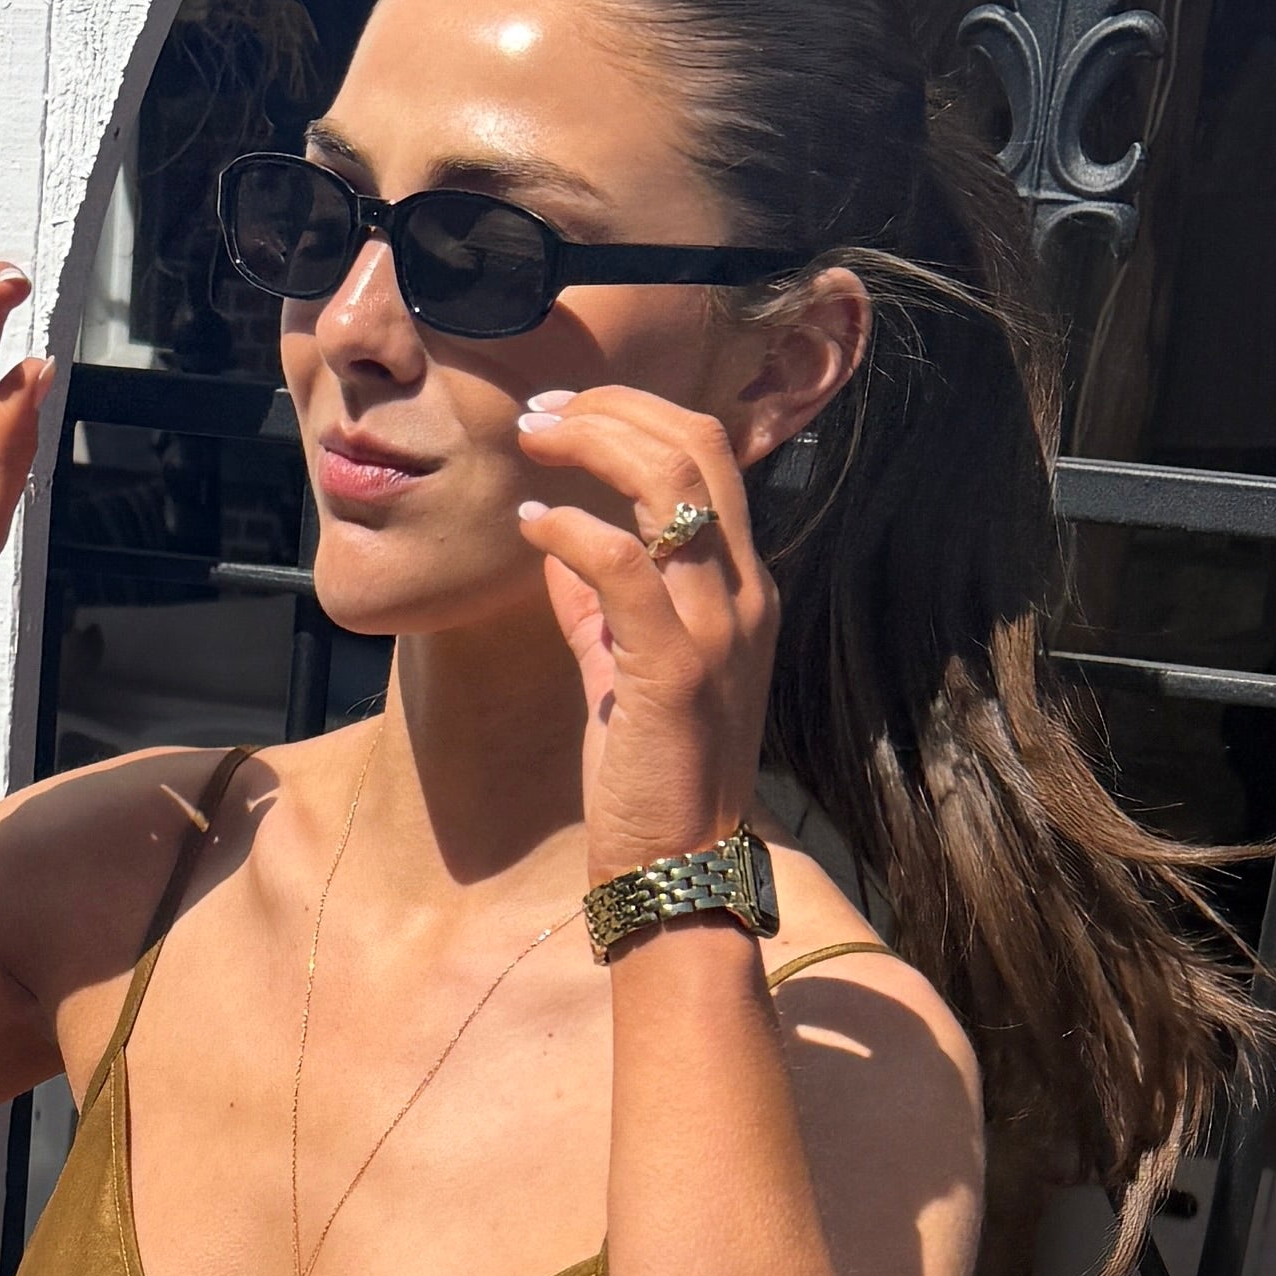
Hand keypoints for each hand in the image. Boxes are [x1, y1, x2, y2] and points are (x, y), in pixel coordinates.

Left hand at [514, 387, 776, 884]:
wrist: (677, 867)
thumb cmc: (650, 774)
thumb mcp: (624, 668)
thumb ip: (598, 603)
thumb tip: (556, 537)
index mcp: (741, 587)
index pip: (709, 454)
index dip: (636, 412)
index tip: (565, 410)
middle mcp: (745, 594)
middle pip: (697, 445)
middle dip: (612, 408)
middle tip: (540, 411)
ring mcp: (720, 627)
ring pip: (670, 483)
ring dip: (591, 443)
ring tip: (532, 442)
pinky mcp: (678, 667)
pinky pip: (623, 562)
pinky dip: (569, 529)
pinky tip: (530, 525)